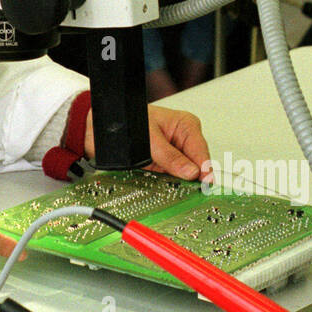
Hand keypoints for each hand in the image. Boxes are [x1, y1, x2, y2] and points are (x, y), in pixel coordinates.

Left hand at [84, 105, 210, 179]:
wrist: (106, 127)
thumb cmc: (129, 121)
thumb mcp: (150, 138)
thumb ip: (169, 156)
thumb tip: (191, 172)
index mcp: (186, 126)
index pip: (201, 152)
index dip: (204, 171)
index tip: (205, 185)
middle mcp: (183, 140)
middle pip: (196, 166)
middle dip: (190, 179)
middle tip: (185, 190)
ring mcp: (175, 154)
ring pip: (185, 175)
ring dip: (178, 183)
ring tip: (171, 188)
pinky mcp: (165, 165)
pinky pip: (172, 179)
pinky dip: (168, 184)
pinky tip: (163, 187)